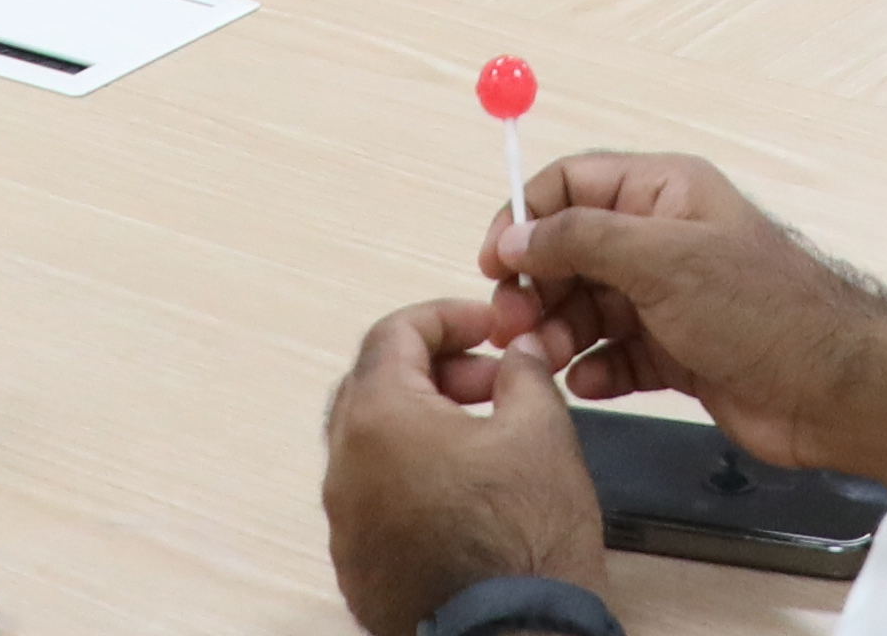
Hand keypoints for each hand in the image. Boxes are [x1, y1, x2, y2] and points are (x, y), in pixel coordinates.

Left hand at [323, 300, 613, 635]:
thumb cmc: (525, 543)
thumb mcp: (542, 430)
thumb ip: (523, 373)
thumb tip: (517, 354)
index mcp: (378, 421)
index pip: (393, 335)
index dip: (447, 318)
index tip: (487, 327)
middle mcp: (345, 470)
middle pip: (374, 387)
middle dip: (434, 371)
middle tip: (490, 381)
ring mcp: (345, 526)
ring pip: (372, 448)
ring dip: (422, 426)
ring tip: (486, 438)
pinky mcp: (357, 568)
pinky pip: (375, 502)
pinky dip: (411, 480)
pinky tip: (465, 493)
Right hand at [476, 151, 886, 486]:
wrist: (831, 390)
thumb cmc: (765, 310)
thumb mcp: (663, 259)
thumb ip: (581, 239)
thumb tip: (516, 234)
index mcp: (663, 192)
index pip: (570, 186)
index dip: (525, 219)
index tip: (494, 264)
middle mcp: (663, 238)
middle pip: (569, 251)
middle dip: (536, 287)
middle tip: (515, 326)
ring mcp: (669, 298)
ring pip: (586, 307)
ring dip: (557, 332)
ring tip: (547, 360)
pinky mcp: (675, 352)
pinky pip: (612, 354)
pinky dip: (592, 368)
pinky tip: (587, 383)